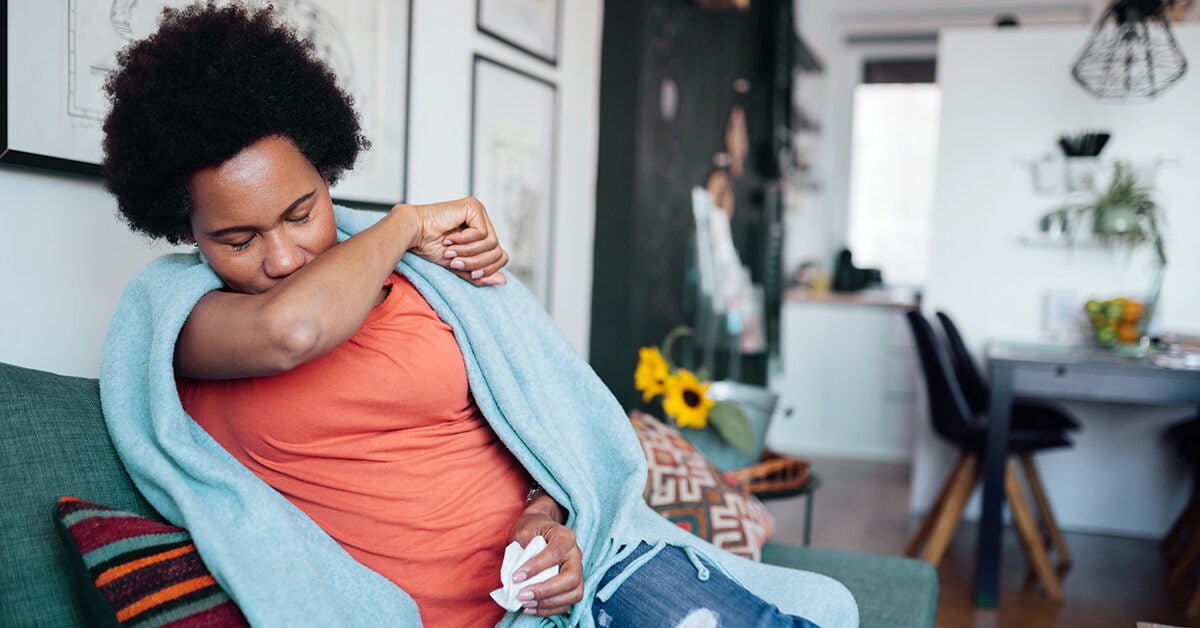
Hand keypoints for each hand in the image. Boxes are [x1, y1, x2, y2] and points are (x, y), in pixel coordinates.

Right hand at [399, 197, 507, 285]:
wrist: (413, 234)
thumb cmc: (430, 247)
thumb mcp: (459, 266)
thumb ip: (480, 273)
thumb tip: (503, 281)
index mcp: (482, 234)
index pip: (500, 256)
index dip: (488, 269)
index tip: (471, 274)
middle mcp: (483, 221)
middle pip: (497, 251)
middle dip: (476, 263)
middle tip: (456, 262)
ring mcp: (479, 212)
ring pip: (491, 243)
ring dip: (468, 252)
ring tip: (451, 250)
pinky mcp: (474, 206)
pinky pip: (482, 232)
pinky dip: (465, 240)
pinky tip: (450, 237)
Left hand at [508, 494, 582, 616]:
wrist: (541, 527)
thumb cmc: (531, 528)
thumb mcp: (523, 531)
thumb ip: (521, 551)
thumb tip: (516, 579)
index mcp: (565, 537)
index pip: (554, 554)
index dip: (535, 568)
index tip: (515, 577)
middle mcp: (576, 554)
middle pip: (571, 578)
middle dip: (546, 591)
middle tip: (522, 595)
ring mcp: (577, 570)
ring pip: (574, 594)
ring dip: (548, 603)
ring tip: (525, 603)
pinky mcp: (573, 584)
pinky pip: (568, 603)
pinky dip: (549, 609)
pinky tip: (530, 607)